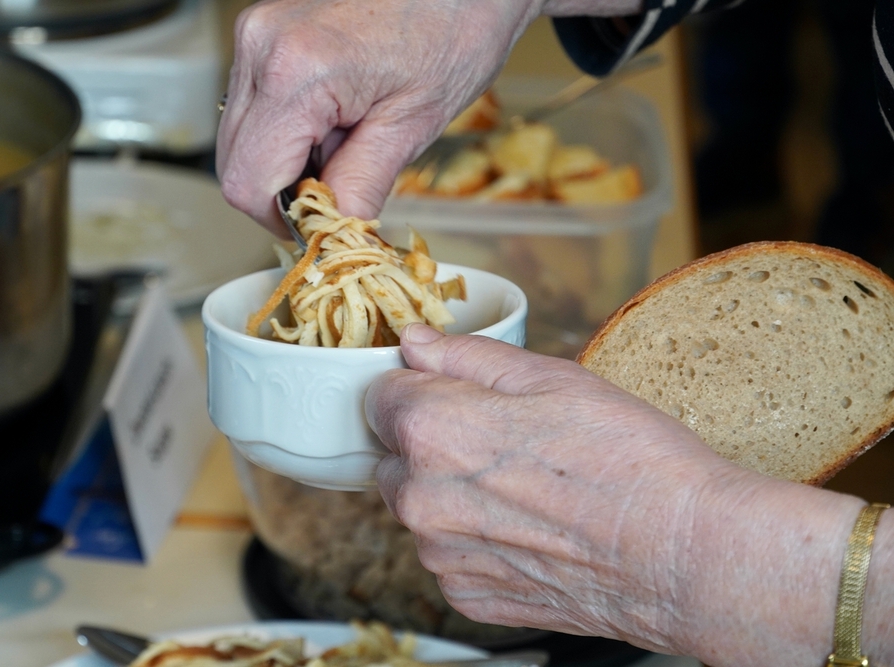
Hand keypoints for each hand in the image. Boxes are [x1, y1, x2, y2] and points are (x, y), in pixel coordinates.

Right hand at [216, 0, 546, 235]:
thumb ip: (362, 186)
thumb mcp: (413, 124)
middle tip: (343, 184)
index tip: (320, 227)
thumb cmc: (454, 28)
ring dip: (288, 160)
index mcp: (295, 73)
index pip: (246, 182)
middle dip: (285, 189)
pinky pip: (256, 107)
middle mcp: (260, 47)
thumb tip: (332, 235)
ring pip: (242, 137)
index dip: (281, 220)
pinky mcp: (264, 32)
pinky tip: (336, 118)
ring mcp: (257, 34)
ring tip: (348, 139)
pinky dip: (290, 131)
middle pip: (234, 162)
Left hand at [365, 324, 865, 662]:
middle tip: (505, 441)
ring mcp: (441, 556)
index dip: (420, 388)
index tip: (459, 394)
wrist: (683, 556)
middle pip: (394, 455)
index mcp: (431, 431)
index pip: (380, 396)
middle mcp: (421, 500)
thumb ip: (466, 355)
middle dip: (431, 442)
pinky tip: (531, 530)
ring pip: (421, 508)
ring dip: (452, 494)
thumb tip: (414, 342)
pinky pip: (449, 555)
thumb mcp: (551, 378)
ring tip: (527, 488)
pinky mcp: (467, 596)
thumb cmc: (629, 460)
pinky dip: (476, 541)